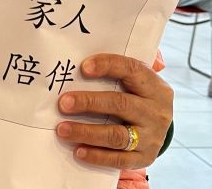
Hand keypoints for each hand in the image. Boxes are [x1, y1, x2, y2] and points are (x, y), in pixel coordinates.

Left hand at [56, 53, 172, 169]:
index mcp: (154, 85)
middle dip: (89, 102)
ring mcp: (152, 136)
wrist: (161, 125)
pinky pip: (119, 159)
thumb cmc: (138, 94)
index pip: (130, 70)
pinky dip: (97, 155)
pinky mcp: (145, 158)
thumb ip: (118, 69)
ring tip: (62, 129)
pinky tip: (78, 151)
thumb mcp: (137, 80)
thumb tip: (83, 63)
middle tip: (63, 103)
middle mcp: (156, 111)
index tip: (83, 68)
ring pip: (117, 135)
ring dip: (87, 132)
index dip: (107, 66)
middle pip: (120, 104)